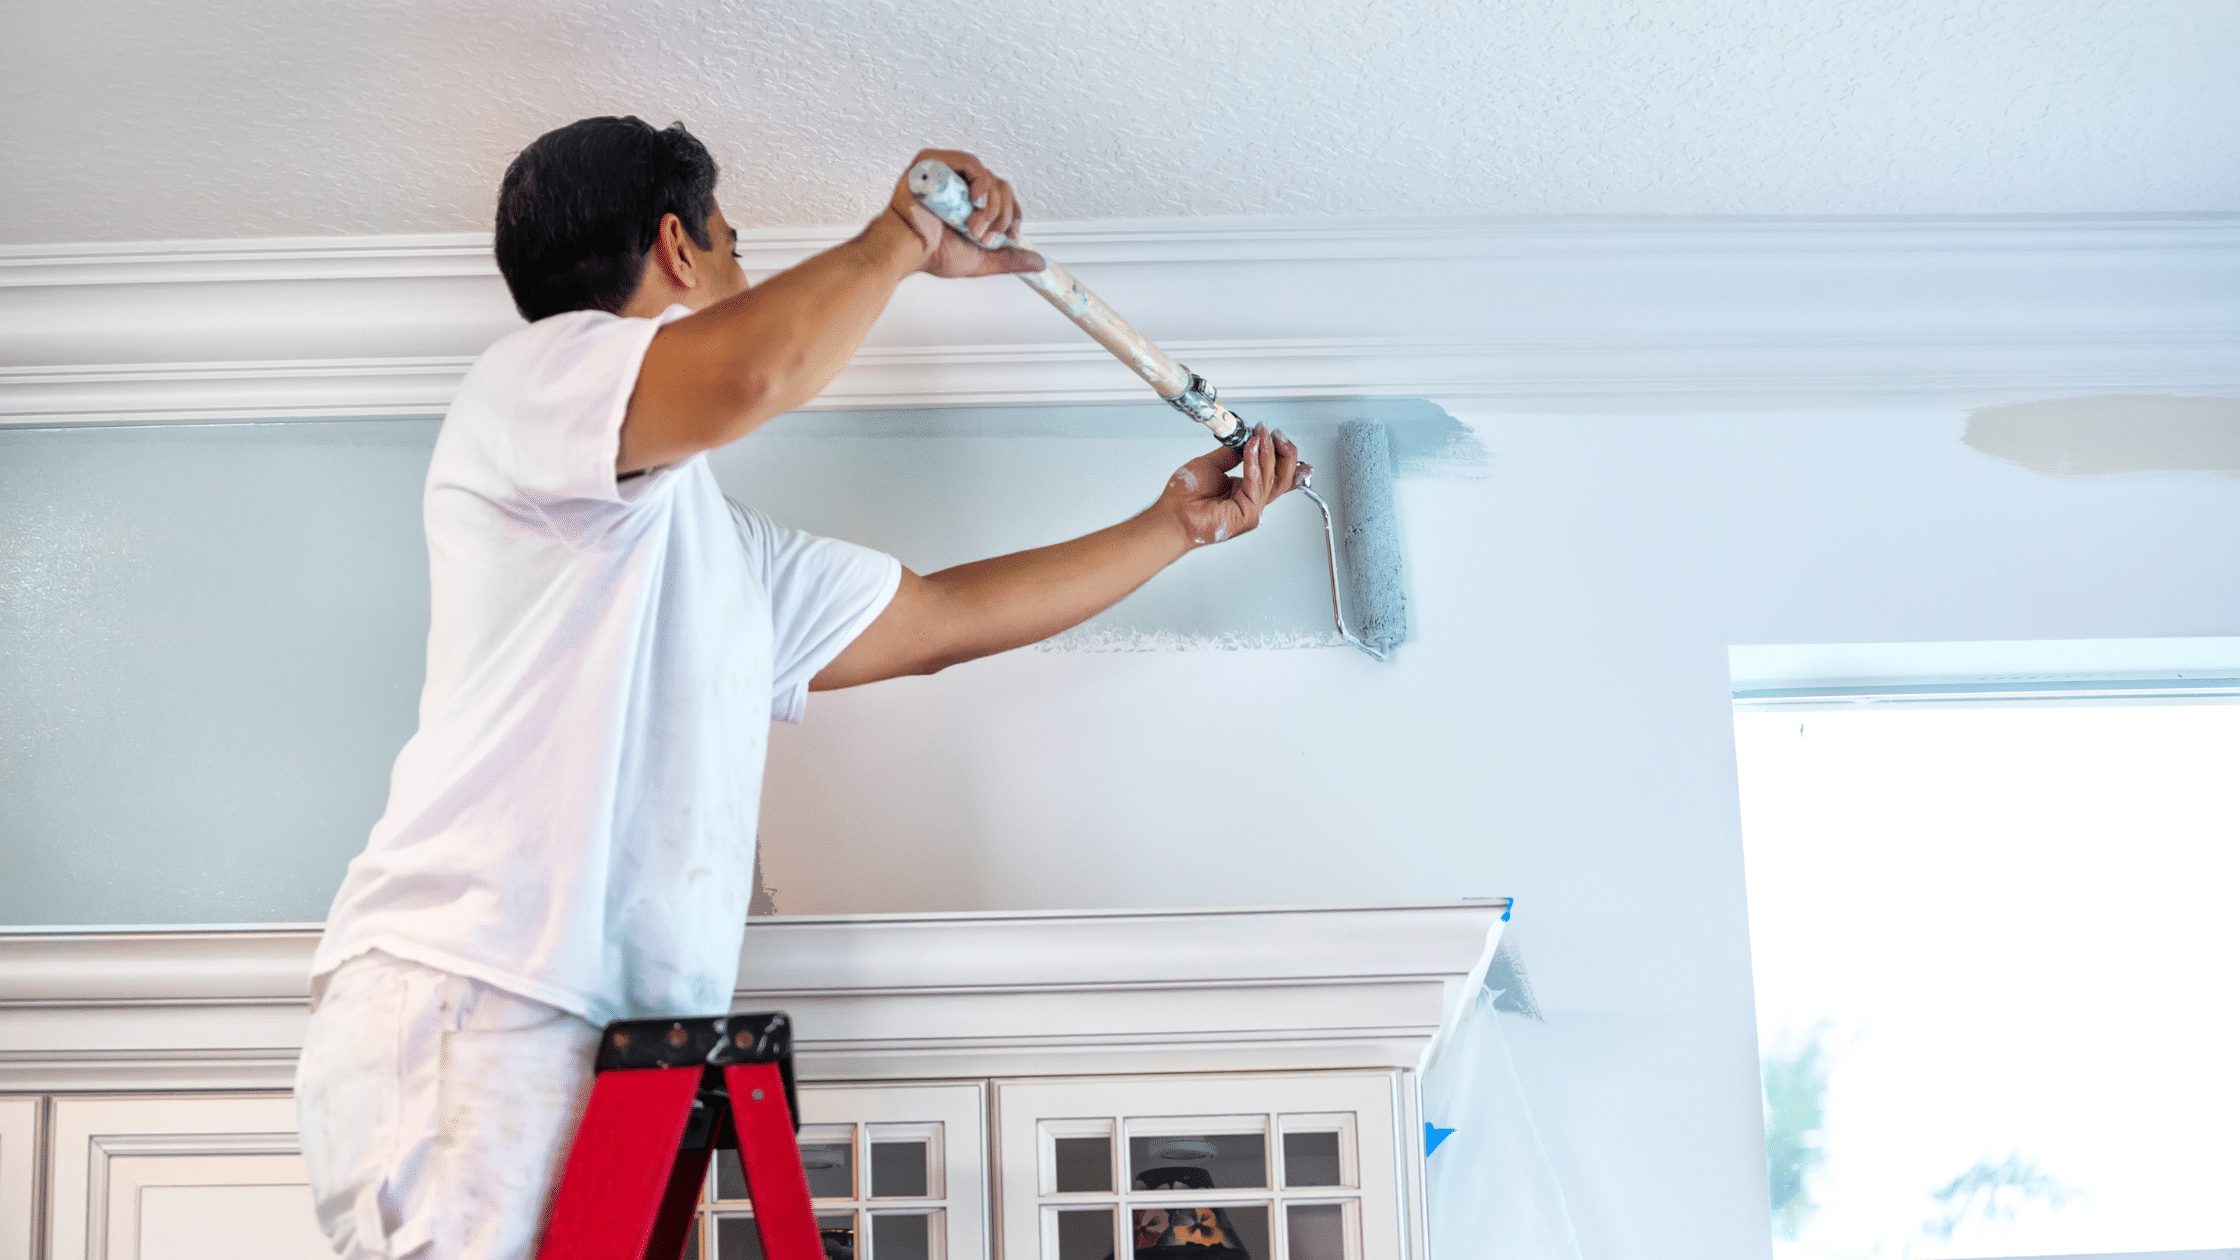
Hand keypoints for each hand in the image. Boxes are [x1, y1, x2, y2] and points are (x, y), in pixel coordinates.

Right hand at [880, 148, 1045, 277]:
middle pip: (1001, 187)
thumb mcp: (980, 259)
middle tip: (985, 237)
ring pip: (989, 177)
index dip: (1012, 215)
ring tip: (974, 227)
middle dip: (1001, 215)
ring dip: (991, 206)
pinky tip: (974, 202)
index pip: (1004, 197)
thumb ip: (1009, 258)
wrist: (906, 249)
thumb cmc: (931, 253)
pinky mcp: (934, 162)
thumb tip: (1038, 263)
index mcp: (969, 202)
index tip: (1007, 236)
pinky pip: (969, 162)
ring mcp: (947, 172)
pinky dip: (980, 182)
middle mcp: (960, 185)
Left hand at [1157, 425, 1305, 547]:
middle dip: (1284, 452)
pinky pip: (1256, 484)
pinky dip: (1255, 463)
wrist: (1173, 514)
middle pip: (1282, 477)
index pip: (1275, 473)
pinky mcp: (1248, 514)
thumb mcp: (1212, 465)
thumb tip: (1245, 439)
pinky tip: (1251, 448)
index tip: (1276, 436)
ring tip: (1261, 435)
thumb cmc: (1185, 498)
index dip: (1282, 454)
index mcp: (1246, 490)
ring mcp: (1252, 509)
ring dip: (1267, 452)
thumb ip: (1231, 454)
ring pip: (1271, 479)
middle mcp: (1252, 500)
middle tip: (1276, 434)